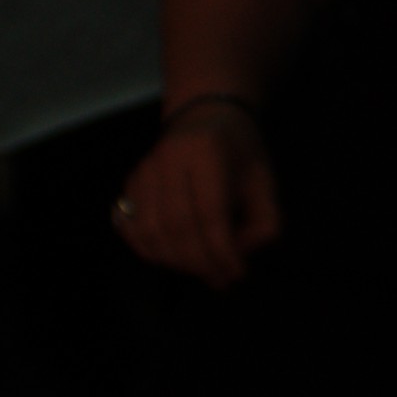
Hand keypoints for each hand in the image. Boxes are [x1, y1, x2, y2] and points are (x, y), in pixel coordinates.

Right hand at [116, 103, 281, 286]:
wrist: (206, 118)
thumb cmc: (240, 154)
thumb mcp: (266, 182)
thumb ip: (264, 222)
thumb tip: (237, 254)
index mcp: (207, 152)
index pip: (210, 213)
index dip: (222, 250)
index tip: (237, 272)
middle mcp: (168, 158)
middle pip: (176, 225)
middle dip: (200, 262)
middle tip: (220, 278)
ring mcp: (144, 170)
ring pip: (150, 231)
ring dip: (176, 262)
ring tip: (202, 270)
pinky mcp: (130, 182)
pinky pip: (131, 227)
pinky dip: (150, 251)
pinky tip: (175, 258)